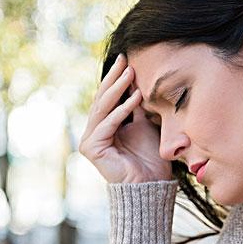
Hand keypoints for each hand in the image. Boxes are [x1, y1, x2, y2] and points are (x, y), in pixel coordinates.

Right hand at [79, 54, 172, 183]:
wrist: (151, 185)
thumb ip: (138, 107)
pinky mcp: (92, 149)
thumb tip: (138, 82)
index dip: (117, 79)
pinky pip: (108, 125)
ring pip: (104, 108)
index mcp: (105, 126)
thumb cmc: (151, 158)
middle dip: (115, 78)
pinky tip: (136, 98)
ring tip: (131, 72)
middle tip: (125, 59)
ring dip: (118, 89)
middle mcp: (94, 132)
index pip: (109, 97)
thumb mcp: (146, 125)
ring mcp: (91, 140)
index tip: (128, 59)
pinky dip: (122, 111)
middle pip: (103, 99)